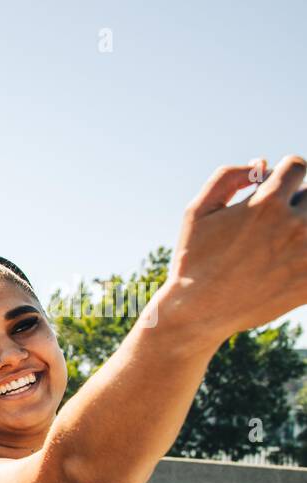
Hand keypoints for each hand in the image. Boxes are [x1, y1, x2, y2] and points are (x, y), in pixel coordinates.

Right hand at [160, 155, 306, 336]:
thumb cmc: (194, 259)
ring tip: (281, 241)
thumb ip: (227, 177)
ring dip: (302, 226)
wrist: (199, 312)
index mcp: (266, 204)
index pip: (296, 166)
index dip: (282, 175)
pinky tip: (284, 262)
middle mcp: (294, 225)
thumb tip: (261, 164)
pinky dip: (303, 255)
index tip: (273, 190)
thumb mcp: (197, 211)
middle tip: (275, 220)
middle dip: (296, 200)